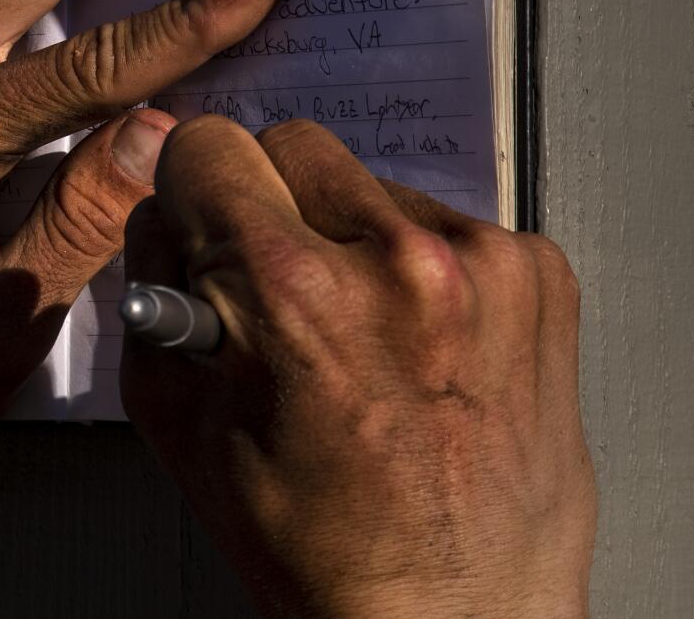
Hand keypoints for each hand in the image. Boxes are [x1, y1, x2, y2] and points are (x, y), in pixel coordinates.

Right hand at [122, 117, 594, 617]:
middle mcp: (399, 259)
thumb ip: (154, 286)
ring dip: (350, 237)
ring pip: (371, 184)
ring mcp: (483, 264)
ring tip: (357, 337)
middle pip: (294, 144)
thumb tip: (159, 206)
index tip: (204, 225)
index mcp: (295, 289)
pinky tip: (414, 345)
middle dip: (269, 205)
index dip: (193, 193)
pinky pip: (446, 223)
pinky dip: (422, 268)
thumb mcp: (179, 420)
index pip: (208, 145)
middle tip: (275, 290)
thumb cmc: (322, 549)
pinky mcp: (539, 276)